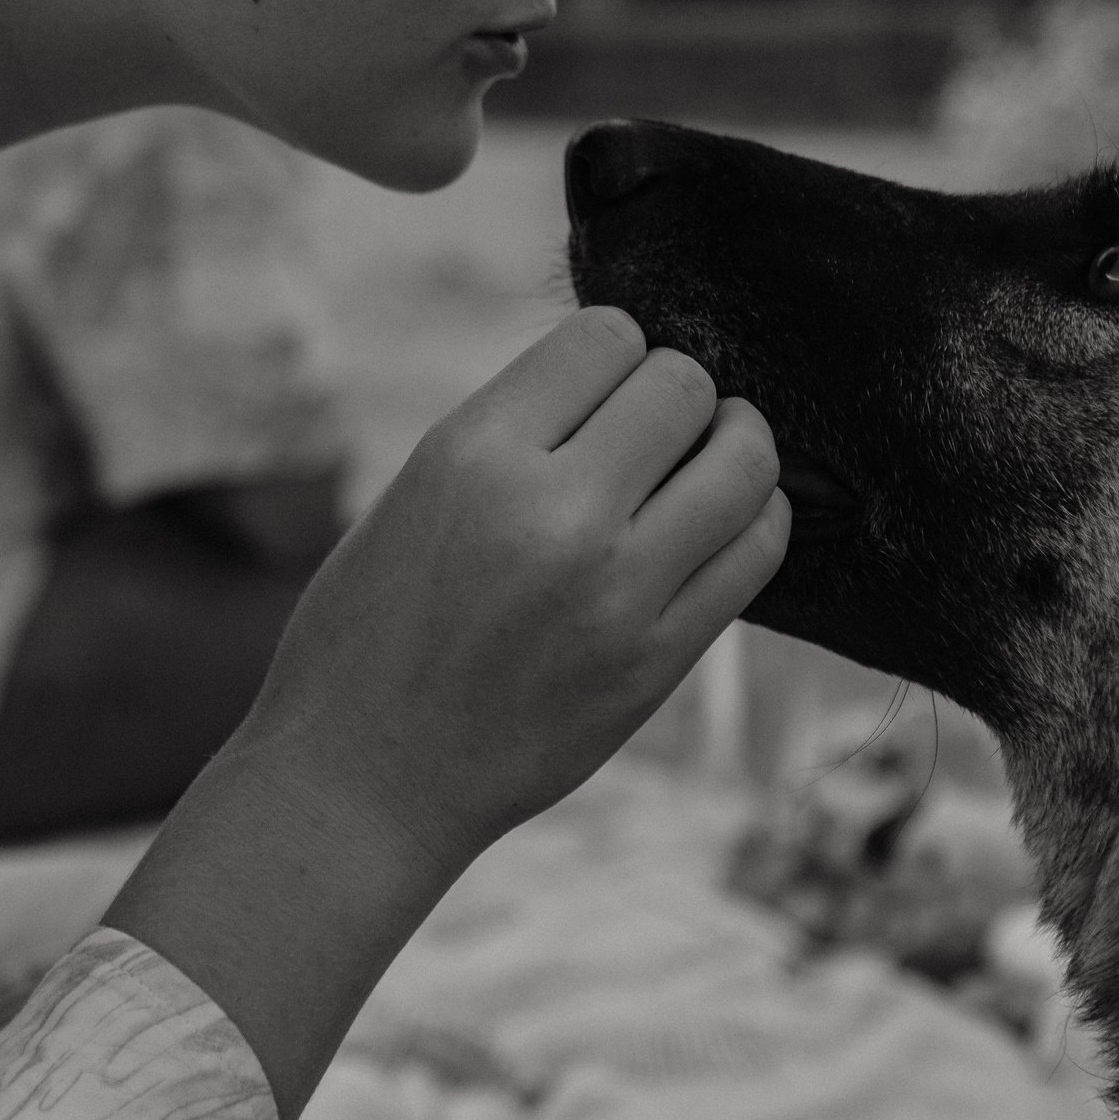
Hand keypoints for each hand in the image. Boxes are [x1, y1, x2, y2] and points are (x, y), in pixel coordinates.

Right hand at [106, 307, 786, 1119]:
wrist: (363, 783)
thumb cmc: (370, 634)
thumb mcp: (414, 494)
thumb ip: (516, 434)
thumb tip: (627, 382)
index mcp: (473, 454)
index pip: (606, 336)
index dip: (615, 352)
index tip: (603, 390)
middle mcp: (553, 512)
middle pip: (684, 387)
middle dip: (677, 395)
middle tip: (658, 430)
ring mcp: (616, 591)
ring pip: (744, 462)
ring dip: (738, 446)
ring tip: (714, 459)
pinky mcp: (658, 660)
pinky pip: (756, 552)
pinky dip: (756, 519)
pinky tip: (727, 523)